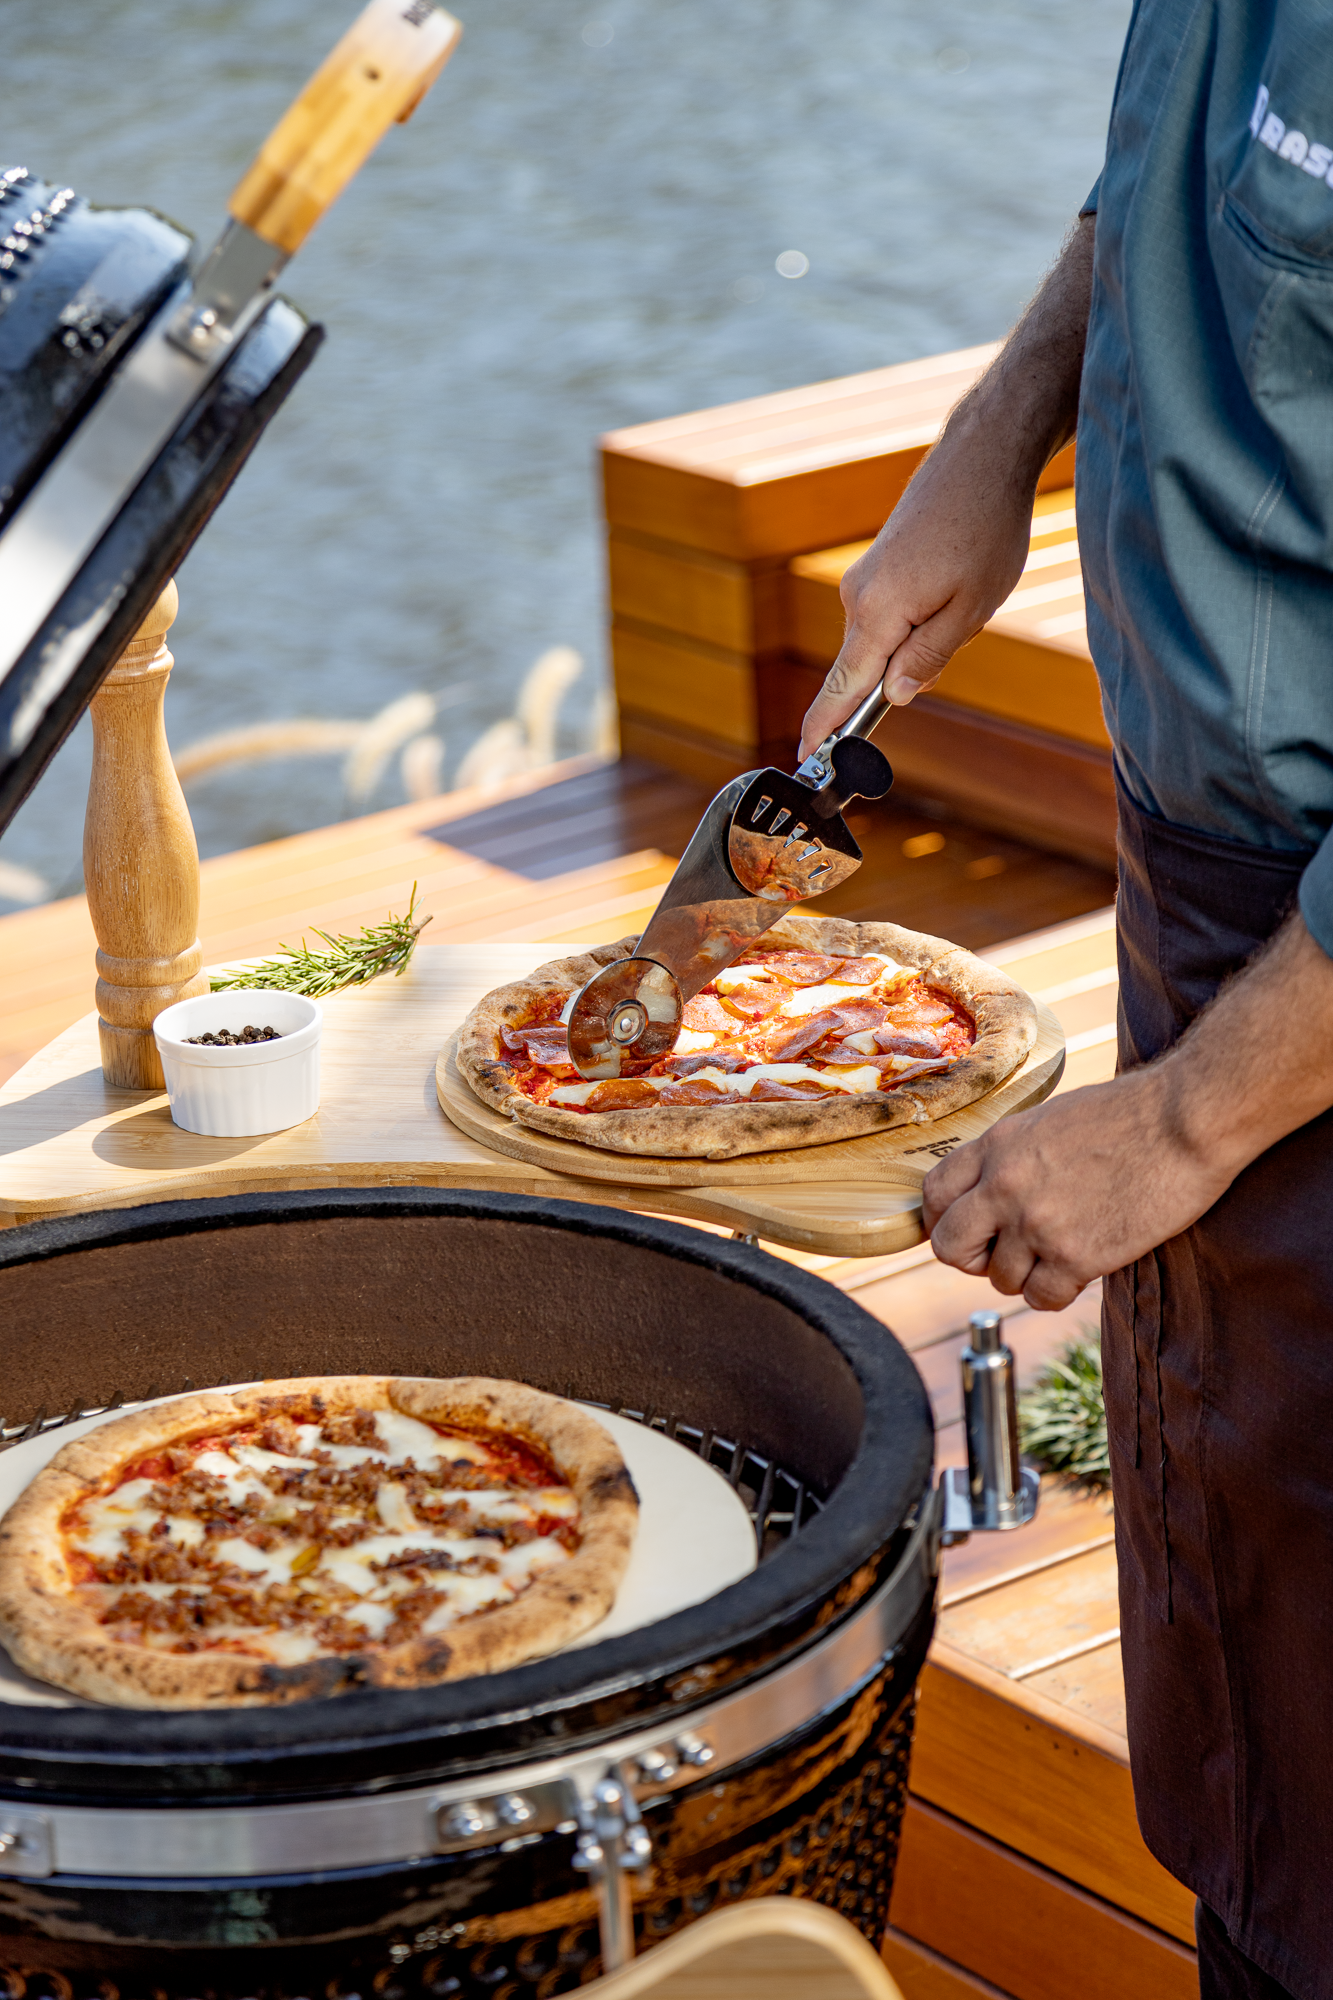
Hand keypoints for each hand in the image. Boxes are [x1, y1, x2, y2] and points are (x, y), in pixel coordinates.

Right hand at [797, 433, 1033, 755]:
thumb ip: (928, 659)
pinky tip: (953, 583)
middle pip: (868, 669)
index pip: (842, 687)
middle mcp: (856, 598)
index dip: (824, 728)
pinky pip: (888, 617)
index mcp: (877, 613)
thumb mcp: (971, 610)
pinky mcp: (874, 569)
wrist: (981, 457)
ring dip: (922, 641)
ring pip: (884, 642)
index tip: (805, 759)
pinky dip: (918, 620)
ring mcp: (862, 581)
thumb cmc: (985, 530)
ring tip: (964, 595)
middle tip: (959, 635)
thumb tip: (894, 697)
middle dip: (908, 675)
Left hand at [921, 1071, 1232, 1309]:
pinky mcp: (1078, 1256)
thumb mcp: (1049, 1120)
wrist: (1185, 1121)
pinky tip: (1079, 1271)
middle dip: (972, 1258)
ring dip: (1025, 1275)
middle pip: (949, 1247)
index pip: (932, 1195)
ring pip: (999, 1280)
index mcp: (996, 1145)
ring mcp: (1038, 1223)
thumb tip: (988, 1190)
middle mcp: (1005, 1185)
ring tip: (1059, 1253)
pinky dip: (1056, 1293)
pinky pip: (1041, 1298)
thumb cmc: (1130, 1114)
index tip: (965, 1230)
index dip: (942, 1220)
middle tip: (1003, 1254)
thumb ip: (1011, 1156)